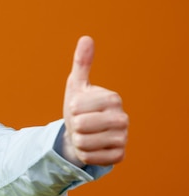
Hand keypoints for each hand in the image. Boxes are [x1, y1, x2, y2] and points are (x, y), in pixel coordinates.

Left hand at [62, 36, 128, 166]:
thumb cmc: (79, 107)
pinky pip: (90, 157)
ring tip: (85, 134)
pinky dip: (84, 154)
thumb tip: (86, 38)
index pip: (76, 106)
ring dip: (78, 140)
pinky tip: (92, 147)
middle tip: (81, 124)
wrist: (82, 133)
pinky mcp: (119, 156)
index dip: (71, 109)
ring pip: (83, 142)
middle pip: (80, 125)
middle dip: (74, 126)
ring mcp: (123, 138)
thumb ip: (82, 63)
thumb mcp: (77, 85)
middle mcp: (123, 118)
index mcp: (113, 98)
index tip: (79, 108)